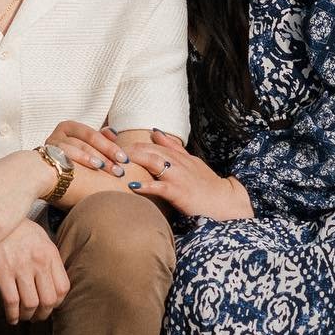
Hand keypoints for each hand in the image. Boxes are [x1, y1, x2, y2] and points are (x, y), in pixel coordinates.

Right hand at [0, 219, 71, 324]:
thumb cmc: (19, 230)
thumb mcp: (41, 239)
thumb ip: (50, 260)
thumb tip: (55, 284)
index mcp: (50, 254)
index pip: (63, 288)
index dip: (58, 302)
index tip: (50, 305)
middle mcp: (38, 262)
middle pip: (49, 300)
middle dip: (43, 314)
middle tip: (37, 316)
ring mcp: (20, 267)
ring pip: (31, 304)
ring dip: (28, 316)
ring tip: (23, 316)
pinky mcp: (2, 272)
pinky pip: (11, 301)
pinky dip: (12, 314)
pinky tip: (11, 317)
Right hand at [44, 120, 128, 175]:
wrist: (40, 175)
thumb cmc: (68, 161)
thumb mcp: (85, 148)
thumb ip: (99, 139)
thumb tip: (113, 133)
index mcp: (69, 127)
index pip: (93, 134)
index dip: (110, 146)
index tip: (124, 159)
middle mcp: (58, 133)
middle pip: (85, 140)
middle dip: (104, 155)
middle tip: (119, 170)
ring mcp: (49, 145)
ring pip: (73, 147)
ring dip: (90, 158)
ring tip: (102, 168)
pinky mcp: (44, 157)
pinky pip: (61, 158)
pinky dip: (74, 163)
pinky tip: (85, 171)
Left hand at [119, 130, 253, 221]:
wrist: (224, 201)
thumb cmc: (205, 184)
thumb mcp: (190, 161)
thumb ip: (173, 148)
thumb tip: (156, 132)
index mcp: (180, 156)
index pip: (154, 144)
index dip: (135, 142)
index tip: (116, 142)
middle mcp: (178, 163)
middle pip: (150, 150)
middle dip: (130, 149)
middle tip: (110, 152)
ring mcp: (179, 177)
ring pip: (154, 162)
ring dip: (135, 161)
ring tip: (118, 162)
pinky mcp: (180, 193)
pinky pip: (161, 187)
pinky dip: (146, 186)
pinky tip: (132, 186)